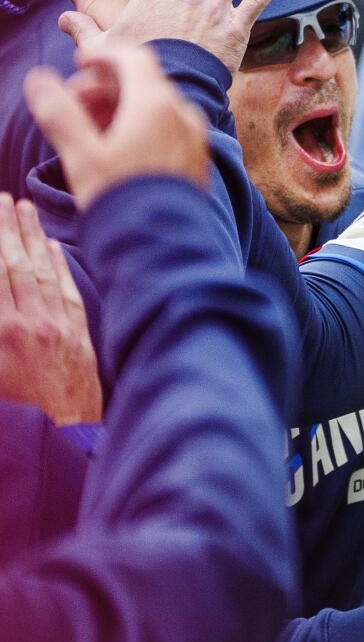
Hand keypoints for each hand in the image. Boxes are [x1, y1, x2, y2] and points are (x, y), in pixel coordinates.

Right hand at [0, 195, 100, 424]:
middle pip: (13, 264)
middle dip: (6, 228)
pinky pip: (68, 292)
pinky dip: (59, 265)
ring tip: (23, 208)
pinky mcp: (79, 339)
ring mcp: (57, 329)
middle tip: (2, 198)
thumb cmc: (13, 411)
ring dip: (31, 238)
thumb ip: (0, 327)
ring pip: (42, 272)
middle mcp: (28, 324)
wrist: (59, 443)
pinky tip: (52, 246)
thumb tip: (3, 297)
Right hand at [23, 43, 211, 209]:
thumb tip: (38, 78)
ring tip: (88, 129)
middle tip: (72, 103)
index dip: (102, 54)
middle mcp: (184, 115)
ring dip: (119, 106)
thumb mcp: (81, 155)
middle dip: (103, 85)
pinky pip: (168, 129)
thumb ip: (59, 112)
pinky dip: (140, 125)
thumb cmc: (121, 199)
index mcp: (157, 104)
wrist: (164, 247)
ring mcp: (194, 138)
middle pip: (142, 81)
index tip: (78, 63)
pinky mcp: (196, 160)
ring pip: (155, 106)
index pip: (133, 57)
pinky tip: (115, 148)